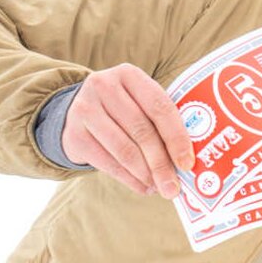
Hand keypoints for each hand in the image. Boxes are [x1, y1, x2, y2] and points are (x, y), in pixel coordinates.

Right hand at [59, 63, 194, 197]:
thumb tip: (187, 161)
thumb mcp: (140, 102)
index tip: (187, 163)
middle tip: (173, 187)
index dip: (176, 137)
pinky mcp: (74, 133)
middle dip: (161, 163)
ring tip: (159, 187)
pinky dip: (128, 179)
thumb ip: (162, 122)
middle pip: (142, 130)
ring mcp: (85, 109)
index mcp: (129, 74)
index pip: (159, 107)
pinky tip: (142, 186)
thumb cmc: (123, 109)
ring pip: (124, 149)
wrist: (77, 112)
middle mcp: (104, 86)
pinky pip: (107, 162)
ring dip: (145, 174)